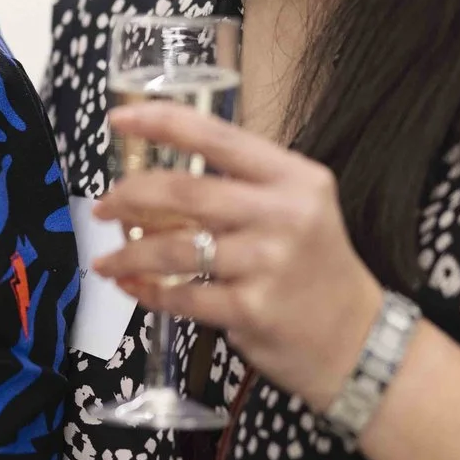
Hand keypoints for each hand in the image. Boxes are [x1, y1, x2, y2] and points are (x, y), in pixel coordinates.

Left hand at [92, 103, 381, 410]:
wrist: (355, 339)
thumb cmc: (313, 267)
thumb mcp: (295, 209)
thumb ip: (238, 187)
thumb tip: (153, 182)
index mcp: (293, 177)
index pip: (216, 137)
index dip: (161, 122)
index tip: (117, 120)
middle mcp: (284, 214)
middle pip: (184, 192)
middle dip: (130, 197)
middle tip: (103, 206)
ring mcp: (267, 263)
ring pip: (173, 248)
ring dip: (128, 253)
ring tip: (108, 259)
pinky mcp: (251, 309)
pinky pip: (180, 296)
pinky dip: (147, 292)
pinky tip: (133, 288)